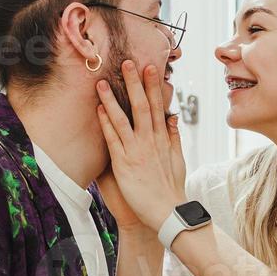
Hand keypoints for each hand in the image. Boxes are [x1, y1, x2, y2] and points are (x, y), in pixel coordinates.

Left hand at [95, 60, 187, 233]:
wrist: (167, 212)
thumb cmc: (171, 189)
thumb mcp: (178, 161)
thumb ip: (174, 137)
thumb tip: (173, 118)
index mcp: (163, 140)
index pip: (158, 107)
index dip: (153, 86)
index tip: (150, 68)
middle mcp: (150, 142)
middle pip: (142, 106)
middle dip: (134, 84)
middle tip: (127, 63)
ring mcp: (137, 151)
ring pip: (124, 120)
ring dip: (112, 99)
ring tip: (102, 82)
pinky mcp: (124, 164)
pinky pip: (113, 140)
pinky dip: (106, 124)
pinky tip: (98, 110)